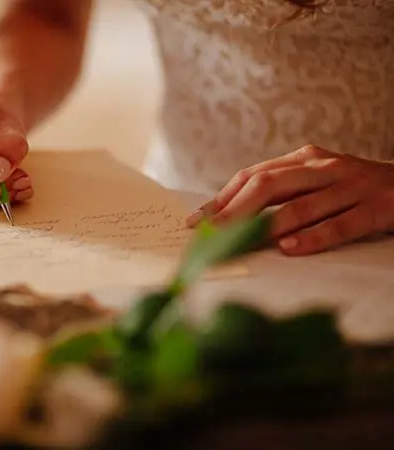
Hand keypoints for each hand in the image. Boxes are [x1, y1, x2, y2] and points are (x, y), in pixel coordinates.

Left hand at [186, 145, 393, 254]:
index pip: (252, 175)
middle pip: (269, 185)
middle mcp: (324, 168)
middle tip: (208, 233)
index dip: (222, 198)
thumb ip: (281, 191)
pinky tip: (289, 249)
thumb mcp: (317, 179)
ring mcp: (352, 186)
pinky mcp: (378, 207)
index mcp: (304, 159)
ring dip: (265, 227)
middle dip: (233, 211)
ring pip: (301, 206)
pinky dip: (313, 237)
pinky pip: (340, 224)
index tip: (197, 221)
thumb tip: (230, 217)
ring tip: (239, 243)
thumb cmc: (355, 187)